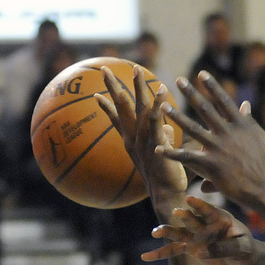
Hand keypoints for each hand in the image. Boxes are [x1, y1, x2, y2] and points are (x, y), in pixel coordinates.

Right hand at [95, 66, 186, 209]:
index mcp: (132, 143)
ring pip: (138, 108)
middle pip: (121, 108)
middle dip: (112, 87)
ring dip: (137, 87)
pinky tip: (161, 88)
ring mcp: (143, 140)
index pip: (117, 121)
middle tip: (103, 69)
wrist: (167, 195)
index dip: (106, 107)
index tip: (95, 95)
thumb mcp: (162, 156)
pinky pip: (156, 118)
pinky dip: (158, 103)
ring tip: (135, 69)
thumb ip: (163, 140)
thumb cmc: (168, 179)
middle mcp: (133, 139)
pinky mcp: (156, 142)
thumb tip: (167, 128)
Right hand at [141, 195, 256, 264]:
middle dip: (184, 217)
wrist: (243, 259)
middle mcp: (205, 224)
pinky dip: (161, 253)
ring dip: (167, 232)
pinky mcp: (191, 248)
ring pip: (179, 233)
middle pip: (192, 220)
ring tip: (156, 232)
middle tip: (176, 213)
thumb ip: (223, 248)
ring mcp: (196, 235)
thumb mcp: (241, 248)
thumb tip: (199, 252)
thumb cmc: (246, 249)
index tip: (190, 199)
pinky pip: (174, 250)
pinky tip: (146, 256)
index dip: (200, 205)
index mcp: (220, 218)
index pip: (209, 210)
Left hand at [156, 70, 264, 206]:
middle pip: (205, 109)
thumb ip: (250, 122)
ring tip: (163, 106)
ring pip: (192, 128)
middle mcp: (227, 133)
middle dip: (191, 93)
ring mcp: (218, 148)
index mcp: (241, 125)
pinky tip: (158, 149)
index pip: (224, 101)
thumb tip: (245, 105)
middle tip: (178, 80)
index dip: (212, 86)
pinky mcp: (211, 165)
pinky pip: (187, 157)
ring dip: (176, 116)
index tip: (201, 74)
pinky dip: (172, 153)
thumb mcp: (263, 139)